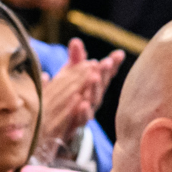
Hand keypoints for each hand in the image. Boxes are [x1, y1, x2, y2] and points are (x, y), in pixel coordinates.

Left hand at [35, 43, 120, 163]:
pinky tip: (82, 104)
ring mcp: (85, 113)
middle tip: (105, 63)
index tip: (117, 55)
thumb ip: (74, 60)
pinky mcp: (74, 126)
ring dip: (94, 90)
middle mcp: (92, 99)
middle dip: (104, 74)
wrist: (53, 129)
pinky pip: (79, 119)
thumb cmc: (65, 97)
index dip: (112, 65)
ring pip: (93, 102)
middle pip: (100, 86)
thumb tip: (76, 41)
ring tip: (94, 78)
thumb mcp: (69, 76)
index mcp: (92, 86)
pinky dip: (82, 112)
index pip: (105, 74)